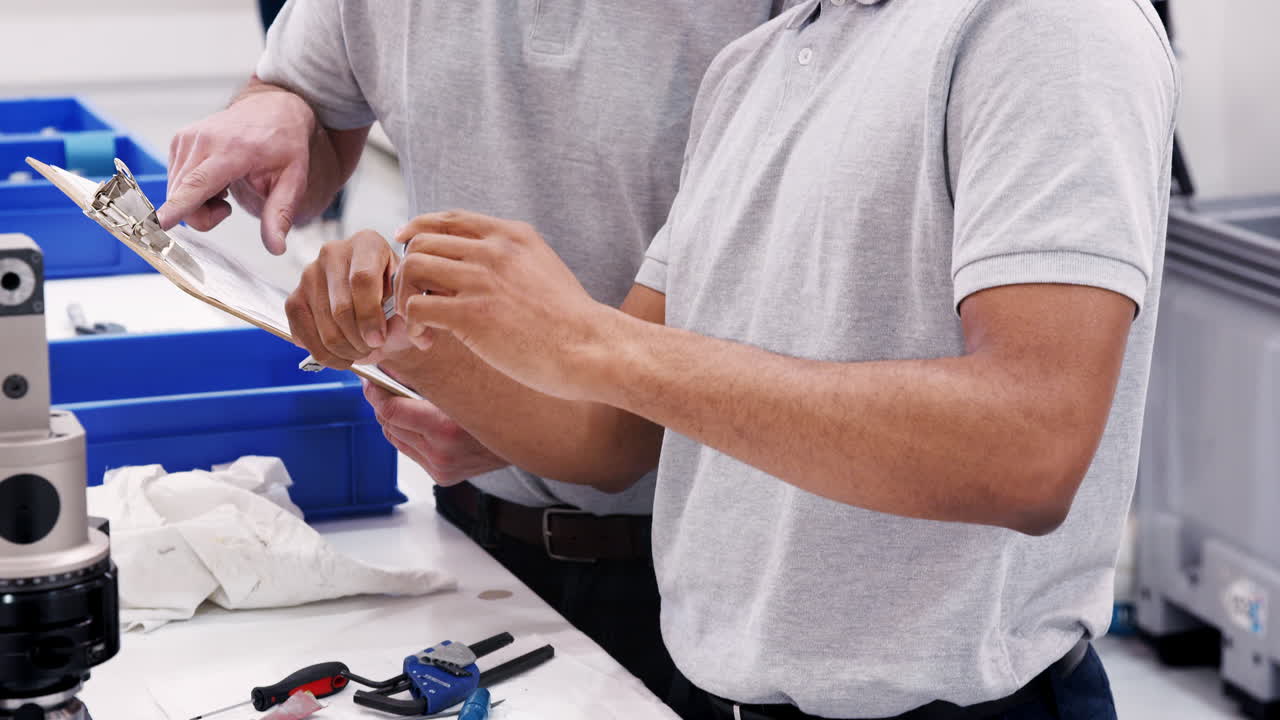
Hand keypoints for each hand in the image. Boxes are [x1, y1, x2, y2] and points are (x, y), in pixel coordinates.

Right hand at [157, 89, 316, 253]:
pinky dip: (192, 189)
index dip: (177, 207)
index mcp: (233, 151)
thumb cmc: (284, 145)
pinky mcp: (178, 140)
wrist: (273, 110)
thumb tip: (276, 248)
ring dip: (197, 202)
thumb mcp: (293, 181)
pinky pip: (175, 182)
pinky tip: (214, 178)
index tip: (158, 222)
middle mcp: (203, 141)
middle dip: (203, 215)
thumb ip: (280, 215)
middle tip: (228, 206)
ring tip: (224, 187)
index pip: (198, 184)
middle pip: (183, 198)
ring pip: (175, 193)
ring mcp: (186, 138)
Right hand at [285, 229, 399, 368]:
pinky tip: (343, 356)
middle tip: (373, 348)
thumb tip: (402, 331)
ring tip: (362, 351)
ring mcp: (309, 274)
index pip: (362, 279)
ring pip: (324, 326)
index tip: (379, 340)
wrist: (377, 311)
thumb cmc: (396, 303)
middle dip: (359, 339)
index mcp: (367, 243)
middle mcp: (333, 252)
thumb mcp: (409, 303)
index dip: (370, 315)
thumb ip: (407, 313)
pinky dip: (325, 355)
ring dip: (345, 350)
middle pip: (341, 307)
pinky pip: (304, 335)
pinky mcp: (294, 298)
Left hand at [362, 380, 508, 484]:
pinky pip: (410, 451)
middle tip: (380, 385)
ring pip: (396, 439)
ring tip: (398, 402)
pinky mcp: (442, 476)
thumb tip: (393, 369)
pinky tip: (417, 422)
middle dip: (382, 405)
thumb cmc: (499, 406)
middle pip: (389, 425)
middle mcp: (441, 454)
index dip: (375, 394)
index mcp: (446, 429)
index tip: (369, 381)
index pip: (391, 413)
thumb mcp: (464, 387)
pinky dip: (408, 435)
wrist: (528, 439)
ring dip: (393, 421)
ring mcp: (441, 468)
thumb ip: (428, 381)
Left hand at [392, 210, 616, 400]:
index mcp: (512, 236)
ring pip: (412, 267)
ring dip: (405, 296)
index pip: (450, 217)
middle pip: (422, 241)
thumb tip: (477, 268)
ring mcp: (482, 280)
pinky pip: (417, 307)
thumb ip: (511, 260)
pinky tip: (427, 340)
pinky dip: (412, 325)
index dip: (419, 228)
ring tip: (420, 324)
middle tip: (416, 301)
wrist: (591, 348)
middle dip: (408, 271)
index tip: (405, 243)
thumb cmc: (571, 321)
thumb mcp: (544, 268)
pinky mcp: (473, 314)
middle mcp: (494, 250)